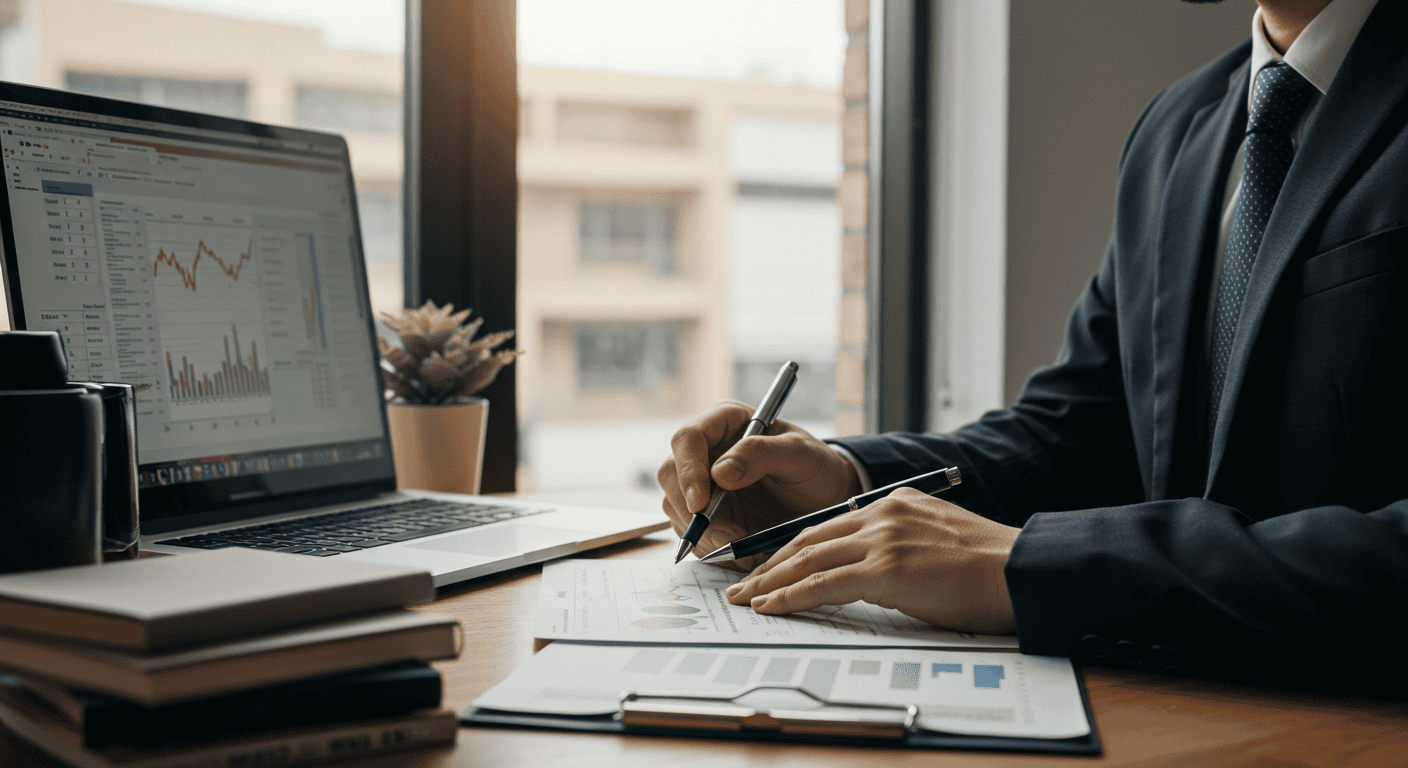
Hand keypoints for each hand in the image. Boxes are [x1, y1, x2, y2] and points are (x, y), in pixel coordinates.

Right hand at [657, 400, 861, 568]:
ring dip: (701, 535)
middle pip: (670, 475)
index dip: (688, 471)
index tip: (701, 504)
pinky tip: (738, 554)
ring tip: (739, 548)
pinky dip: (709, 548)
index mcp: (725, 422)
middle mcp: (706, 451)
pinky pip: (691, 533)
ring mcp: (702, 483)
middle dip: (691, 511)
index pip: (688, 439)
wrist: (825, 500)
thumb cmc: (816, 468)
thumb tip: (720, 472)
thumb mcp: (801, 456)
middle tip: (724, 537)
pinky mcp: (706, 514)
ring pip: (675, 508)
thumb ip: (762, 454)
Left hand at [723, 487, 1020, 633]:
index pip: (827, 525)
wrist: (1023, 571)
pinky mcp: (887, 569)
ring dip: (770, 582)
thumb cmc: (989, 569)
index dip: (792, 548)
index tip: (768, 565)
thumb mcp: (936, 543)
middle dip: (770, 564)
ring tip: (746, 599)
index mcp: (894, 504)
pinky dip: (790, 596)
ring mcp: (883, 540)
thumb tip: (869, 576)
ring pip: (808, 559)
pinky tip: (770, 606)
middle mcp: (883, 514)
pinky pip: (823, 584)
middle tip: (742, 583)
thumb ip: (898, 548)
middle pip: (809, 538)